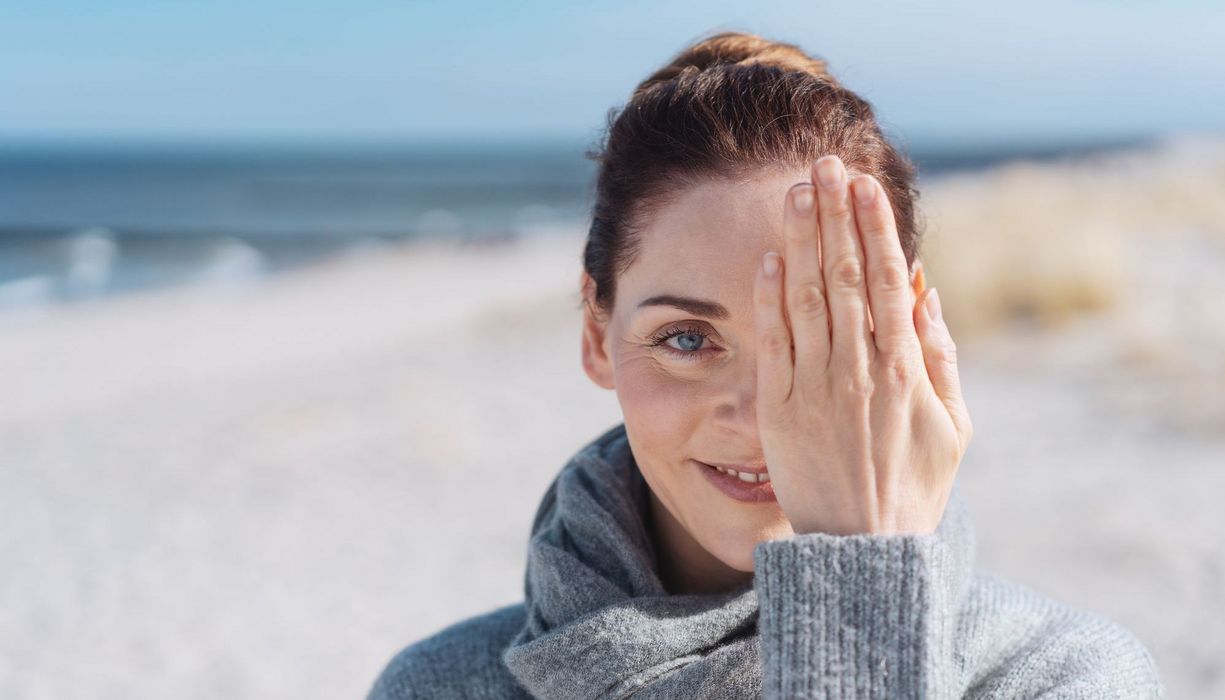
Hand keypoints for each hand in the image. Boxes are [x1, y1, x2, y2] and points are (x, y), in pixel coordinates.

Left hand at [753, 155, 973, 534]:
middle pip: (842, 276)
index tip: (863, 184)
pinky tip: (768, 257)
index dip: (873, 228)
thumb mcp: (953, 425)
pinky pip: (773, 344)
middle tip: (823, 164)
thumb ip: (941, 353)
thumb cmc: (915, 486)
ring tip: (795, 191)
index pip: (885, 281)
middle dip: (833, 215)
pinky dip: (770, 299)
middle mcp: (859, 371)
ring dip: (799, 241)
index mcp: (906, 370)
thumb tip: (924, 288)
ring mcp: (815, 389)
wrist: (863, 551)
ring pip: (805, 299)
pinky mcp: (778, 409)